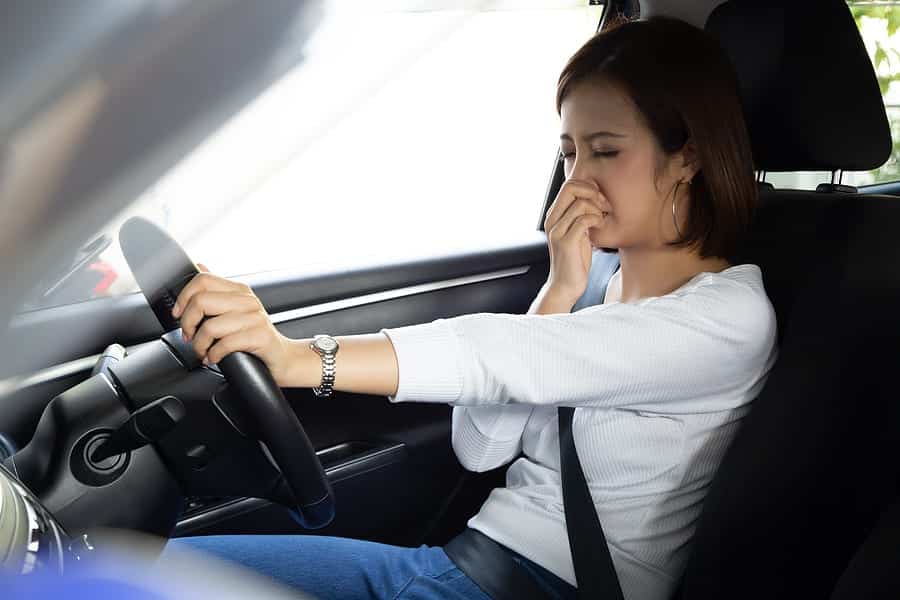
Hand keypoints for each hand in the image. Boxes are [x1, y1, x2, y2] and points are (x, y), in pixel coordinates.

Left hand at [171, 264, 295, 384]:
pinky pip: (225, 344)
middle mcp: (248, 300)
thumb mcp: (237, 309)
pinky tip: (214, 357)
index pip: (203, 280)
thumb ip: (218, 290)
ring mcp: (255, 318)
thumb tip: (200, 266)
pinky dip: (213, 355)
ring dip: (199, 344)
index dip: (183, 298)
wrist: (283, 357)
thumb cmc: (256, 336)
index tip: (179, 314)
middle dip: (187, 323)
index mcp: (240, 290)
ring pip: (210, 326)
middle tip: (189, 336)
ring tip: (203, 351)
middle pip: (201, 301)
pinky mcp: (260, 336)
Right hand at [542, 179, 607, 300]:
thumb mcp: (579, 232)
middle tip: (604, 206)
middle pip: (571, 187)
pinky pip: (584, 220)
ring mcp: (557, 231)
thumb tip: (595, 195)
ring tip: (602, 220)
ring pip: (580, 203)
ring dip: (598, 209)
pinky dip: (597, 220)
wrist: (565, 286)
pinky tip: (600, 228)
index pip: (569, 185)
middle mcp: (552, 220)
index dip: (588, 187)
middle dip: (593, 192)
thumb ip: (581, 215)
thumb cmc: (575, 260)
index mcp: (554, 216)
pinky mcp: (565, 242)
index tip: (600, 200)